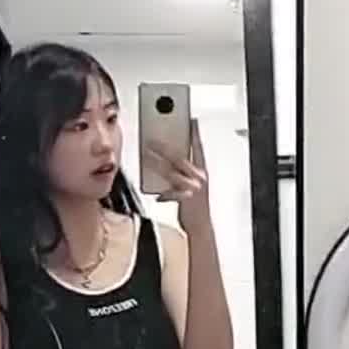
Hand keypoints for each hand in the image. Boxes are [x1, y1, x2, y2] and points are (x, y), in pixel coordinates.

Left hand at [145, 119, 211, 234]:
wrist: (201, 228)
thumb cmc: (196, 207)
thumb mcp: (195, 186)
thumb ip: (185, 173)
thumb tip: (168, 161)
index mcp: (203, 172)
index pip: (199, 148)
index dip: (195, 133)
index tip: (191, 120)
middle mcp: (199, 178)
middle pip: (179, 157)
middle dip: (164, 147)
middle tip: (151, 140)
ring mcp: (192, 189)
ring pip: (170, 172)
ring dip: (155, 163)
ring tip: (145, 156)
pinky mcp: (185, 200)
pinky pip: (169, 193)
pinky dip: (162, 194)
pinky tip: (157, 195)